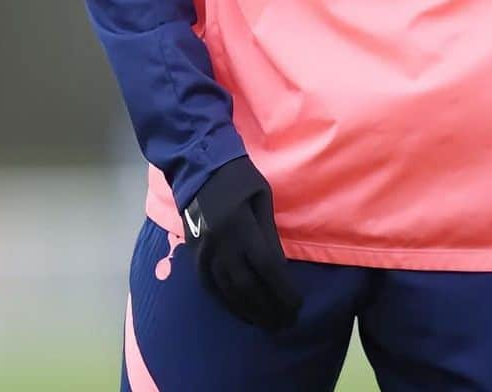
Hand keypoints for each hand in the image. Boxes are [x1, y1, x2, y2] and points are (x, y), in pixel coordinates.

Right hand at [183, 158, 302, 328]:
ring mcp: (204, 253)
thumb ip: (269, 233)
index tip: (297, 304)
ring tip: (268, 324)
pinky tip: (241, 312)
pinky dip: (227, 303)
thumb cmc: (238, 179)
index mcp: (241, 226)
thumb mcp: (262, 198)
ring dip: (250, 311)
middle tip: (287, 322)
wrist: (199, 168)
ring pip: (228, 292)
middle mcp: (221, 244)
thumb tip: (278, 267)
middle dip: (269, 308)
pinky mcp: (193, 256)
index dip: (283, 289)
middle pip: (247, 286)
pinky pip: (210, 287)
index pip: (267, 267)